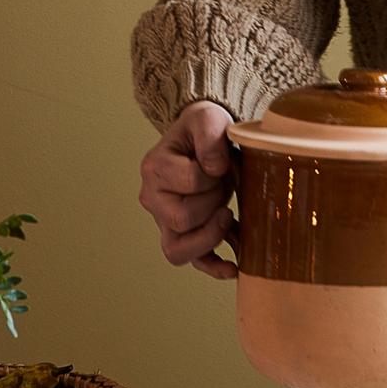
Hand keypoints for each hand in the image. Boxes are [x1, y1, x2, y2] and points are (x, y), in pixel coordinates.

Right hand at [138, 101, 238, 280]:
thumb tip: (215, 168)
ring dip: (210, 237)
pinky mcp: (183, 236)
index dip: (213, 175)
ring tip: (228, 216)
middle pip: (182, 218)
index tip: (220, 164)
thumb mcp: (208, 119)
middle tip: (224, 184)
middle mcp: (153, 198)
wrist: (203, 140)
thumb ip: (210, 136)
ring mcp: (165, 221)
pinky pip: (194, 261)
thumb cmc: (203, 131)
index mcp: (155, 167)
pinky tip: (234, 268)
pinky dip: (214, 267)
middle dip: (213, 202)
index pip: (189, 180)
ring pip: (178, 250)